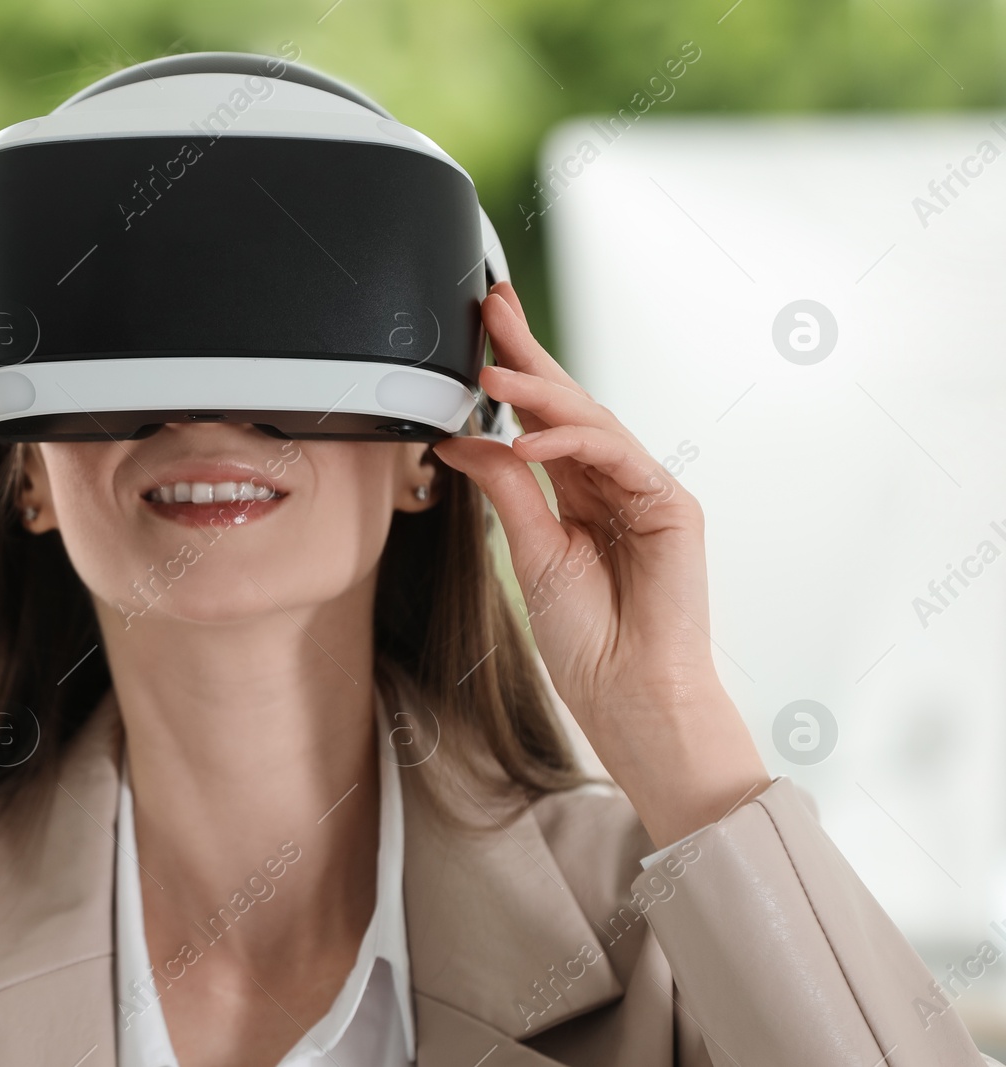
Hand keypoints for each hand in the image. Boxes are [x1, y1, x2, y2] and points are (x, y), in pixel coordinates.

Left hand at [433, 282, 768, 846]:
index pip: (542, 420)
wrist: (629, 694)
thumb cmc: (587, 639)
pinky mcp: (672, 505)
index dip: (516, 373)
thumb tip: (460, 439)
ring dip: (539, 392)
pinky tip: (528, 440)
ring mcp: (646, 489)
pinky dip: (570, 445)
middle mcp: (613, 483)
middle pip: (568, 404)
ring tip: (490, 374)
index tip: (483, 331)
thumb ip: (504, 489)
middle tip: (494, 306)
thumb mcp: (529, 551)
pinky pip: (616, 457)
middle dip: (531, 352)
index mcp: (578, 494)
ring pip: (591, 421)